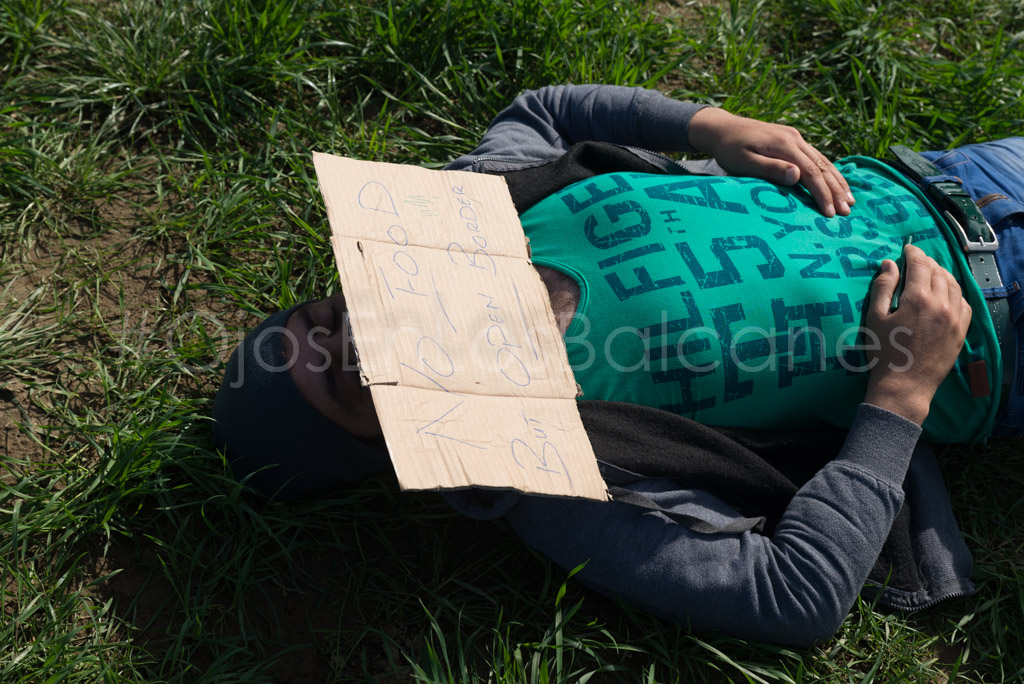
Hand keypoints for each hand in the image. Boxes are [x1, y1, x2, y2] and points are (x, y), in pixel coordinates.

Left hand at [687, 108, 853, 217]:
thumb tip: (797, 176)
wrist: (722, 128)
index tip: (831, 213)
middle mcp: (794, 139)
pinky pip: (815, 157)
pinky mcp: (792, 139)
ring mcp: (795, 137)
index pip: (811, 173)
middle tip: (847, 211)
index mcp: (784, 145)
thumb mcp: (744, 162)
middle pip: (822, 166)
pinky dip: (828, 171)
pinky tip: (835, 181)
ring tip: (849, 199)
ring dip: (837, 180)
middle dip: (836, 190)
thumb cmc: (729, 150)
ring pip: (823, 160)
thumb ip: (770, 169)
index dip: (822, 194)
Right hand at [862, 245, 971, 424]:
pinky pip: (964, 303)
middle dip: (927, 262)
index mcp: (918, 298)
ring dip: (943, 274)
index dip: (913, 253)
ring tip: (932, 273)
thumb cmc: (884, 352)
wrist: (904, 384)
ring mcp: (955, 318)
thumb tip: (890, 264)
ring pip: (954, 285)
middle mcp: (941, 304)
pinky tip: (947, 294)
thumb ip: (883, 287)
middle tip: (917, 260)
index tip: (907, 248)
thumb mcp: (875, 317)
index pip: (919, 264)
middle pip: (938, 272)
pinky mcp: (961, 331)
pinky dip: (956, 292)